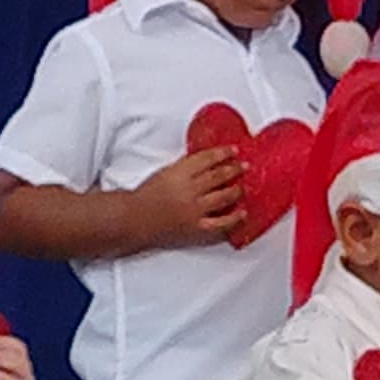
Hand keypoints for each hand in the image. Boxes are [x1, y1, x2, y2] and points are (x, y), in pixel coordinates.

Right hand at [133, 147, 250, 248]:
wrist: (134, 220)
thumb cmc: (147, 197)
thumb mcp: (165, 172)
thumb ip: (186, 167)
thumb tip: (208, 161)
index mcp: (179, 172)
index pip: (208, 158)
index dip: (224, 153)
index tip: (234, 151)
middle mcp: (189, 190)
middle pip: (219, 176)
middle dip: (235, 169)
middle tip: (245, 166)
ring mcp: (195, 210)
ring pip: (224, 197)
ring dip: (238, 190)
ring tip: (244, 187)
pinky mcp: (197, 228)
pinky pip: (221, 223)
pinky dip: (235, 218)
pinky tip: (243, 213)